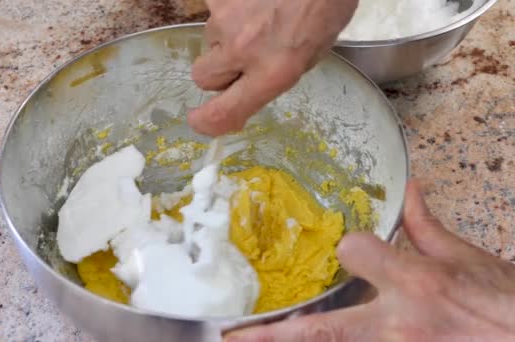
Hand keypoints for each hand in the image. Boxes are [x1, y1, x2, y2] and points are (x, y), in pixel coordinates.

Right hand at [188, 0, 357, 135]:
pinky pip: (212, 9)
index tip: (199, 120)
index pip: (224, 111)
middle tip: (241, 54)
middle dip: (218, 70)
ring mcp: (225, 18)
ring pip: (209, 40)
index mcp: (273, 72)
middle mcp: (243, 50)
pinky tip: (251, 1)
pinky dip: (228, 8)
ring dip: (227, 35)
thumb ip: (275, 76)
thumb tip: (248, 91)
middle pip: (204, 77)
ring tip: (256, 15)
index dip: (207, 122)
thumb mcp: (312, 54)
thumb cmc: (327, 6)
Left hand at [224, 181, 514, 341]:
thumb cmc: (506, 303)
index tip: (346, 249)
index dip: (347, 249)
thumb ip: (426, 227)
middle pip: (322, 331)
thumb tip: (409, 189)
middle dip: (272, 336)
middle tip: (233, 337)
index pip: (354, 253)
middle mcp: (398, 325)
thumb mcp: (468, 260)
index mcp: (416, 283)